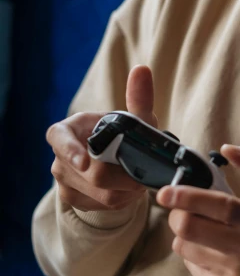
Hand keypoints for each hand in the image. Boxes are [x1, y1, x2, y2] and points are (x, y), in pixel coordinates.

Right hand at [47, 65, 156, 211]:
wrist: (109, 162)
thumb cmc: (117, 134)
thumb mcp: (130, 119)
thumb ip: (138, 97)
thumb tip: (142, 69)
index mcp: (66, 131)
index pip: (59, 139)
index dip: (71, 151)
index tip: (86, 162)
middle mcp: (59, 158)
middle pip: (94, 175)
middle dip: (125, 175)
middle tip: (145, 171)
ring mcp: (64, 182)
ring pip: (102, 194)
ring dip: (128, 189)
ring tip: (138, 177)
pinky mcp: (73, 201)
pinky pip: (104, 206)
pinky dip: (123, 200)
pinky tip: (129, 189)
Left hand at [156, 142, 239, 275]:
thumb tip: (228, 149)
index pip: (220, 207)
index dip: (189, 197)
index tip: (165, 192)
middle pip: (191, 228)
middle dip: (176, 214)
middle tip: (179, 209)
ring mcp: (234, 273)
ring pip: (185, 247)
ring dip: (184, 234)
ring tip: (201, 230)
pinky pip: (190, 266)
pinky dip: (192, 254)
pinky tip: (209, 251)